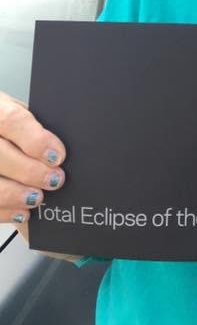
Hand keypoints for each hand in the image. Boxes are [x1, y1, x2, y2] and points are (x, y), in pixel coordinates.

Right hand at [0, 90, 66, 241]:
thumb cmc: (10, 124)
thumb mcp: (22, 113)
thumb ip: (37, 126)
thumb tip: (62, 149)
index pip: (11, 121)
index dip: (35, 140)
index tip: (57, 156)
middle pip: (1, 155)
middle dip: (31, 172)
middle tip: (55, 180)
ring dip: (16, 195)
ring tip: (37, 198)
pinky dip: (5, 211)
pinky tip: (22, 211)